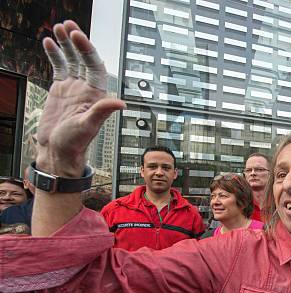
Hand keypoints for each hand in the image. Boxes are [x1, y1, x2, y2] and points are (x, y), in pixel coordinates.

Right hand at [37, 20, 124, 176]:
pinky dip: (55, 54)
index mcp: (96, 94)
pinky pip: (59, 68)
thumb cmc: (75, 143)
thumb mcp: (88, 126)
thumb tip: (122, 102)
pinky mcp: (60, 90)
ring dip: (66, 44)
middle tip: (67, 24)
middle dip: (76, 41)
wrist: (59, 152)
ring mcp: (73, 88)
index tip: (77, 35)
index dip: (86, 49)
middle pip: (82, 58)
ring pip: (71, 60)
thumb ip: (102, 112)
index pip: (93, 65)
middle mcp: (86, 89)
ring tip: (58, 27)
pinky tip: (49, 42)